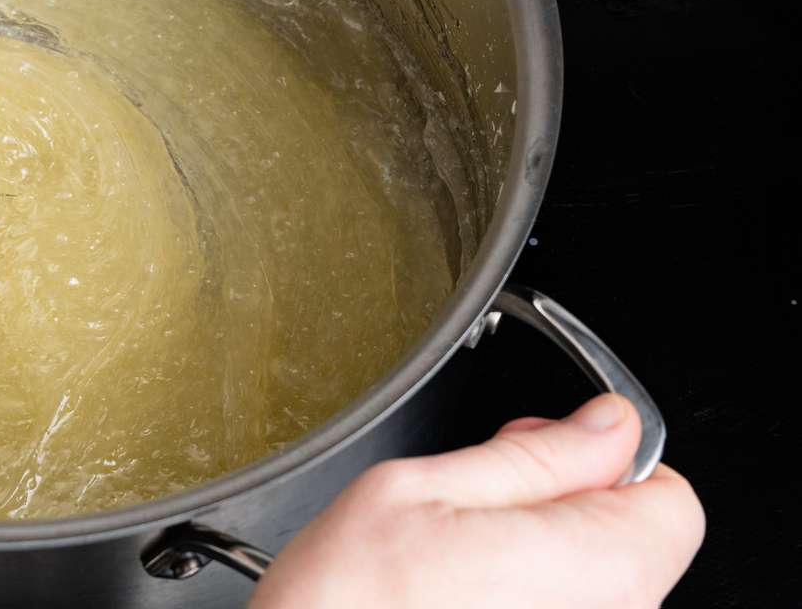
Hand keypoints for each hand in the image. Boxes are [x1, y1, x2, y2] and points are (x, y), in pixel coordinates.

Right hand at [251, 394, 703, 607]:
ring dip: (538, 557)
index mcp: (596, 564)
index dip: (600, 460)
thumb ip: (533, 454)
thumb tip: (607, 424)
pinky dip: (519, 599)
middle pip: (632, 541)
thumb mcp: (419, 486)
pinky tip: (456, 598)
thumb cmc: (345, 604)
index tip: (540, 455)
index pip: (670, 495)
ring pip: (592, 583)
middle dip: (563, 503)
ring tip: (453, 557)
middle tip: (476, 502)